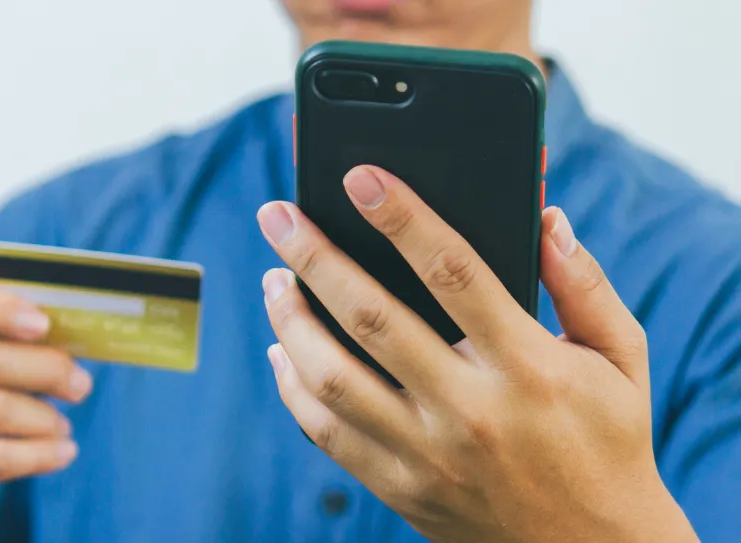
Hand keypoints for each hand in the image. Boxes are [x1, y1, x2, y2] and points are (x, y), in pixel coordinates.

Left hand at [257, 166, 698, 542]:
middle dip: (314, 257)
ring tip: (273, 280)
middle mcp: (470, 411)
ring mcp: (428, 456)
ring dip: (291, 320)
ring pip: (332, 378)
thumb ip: (583, 284)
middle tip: (278, 215)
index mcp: (528, 367)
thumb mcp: (621, 359)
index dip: (403, 218)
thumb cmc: (608, 442)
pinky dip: (294, 388)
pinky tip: (283, 351)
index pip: (454, 273)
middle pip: (372, 318)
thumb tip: (544, 218)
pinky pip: (327, 434)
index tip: (360, 177)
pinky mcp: (401, 489)